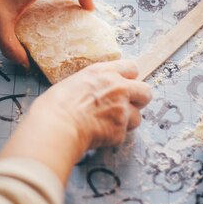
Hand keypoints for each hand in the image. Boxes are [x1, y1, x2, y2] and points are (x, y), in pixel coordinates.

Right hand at [32, 59, 151, 148]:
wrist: (57, 126)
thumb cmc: (56, 104)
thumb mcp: (75, 82)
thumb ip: (94, 84)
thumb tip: (96, 91)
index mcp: (104, 72)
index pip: (132, 67)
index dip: (129, 77)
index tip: (124, 83)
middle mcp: (118, 88)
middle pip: (145, 91)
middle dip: (139, 99)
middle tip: (126, 105)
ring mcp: (122, 110)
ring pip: (138, 117)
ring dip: (126, 121)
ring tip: (108, 124)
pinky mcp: (121, 130)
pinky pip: (123, 134)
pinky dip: (113, 136)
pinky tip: (98, 134)